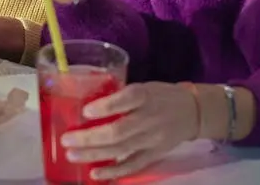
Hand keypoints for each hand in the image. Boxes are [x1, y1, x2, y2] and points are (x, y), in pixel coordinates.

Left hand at [60, 82, 199, 180]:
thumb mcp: (144, 86)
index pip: (128, 99)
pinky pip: (132, 166)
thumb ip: (121, 96)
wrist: (192, 112)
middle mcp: (149, 118)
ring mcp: (152, 139)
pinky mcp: (154, 154)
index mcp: (146, 95)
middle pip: (119, 131)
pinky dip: (113, 172)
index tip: (85, 111)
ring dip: (94, 154)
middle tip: (67, 139)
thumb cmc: (161, 95)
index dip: (107, 106)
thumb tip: (87, 104)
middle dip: (90, 137)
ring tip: (72, 154)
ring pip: (121, 150)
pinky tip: (94, 173)